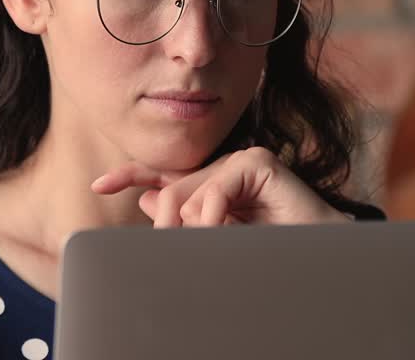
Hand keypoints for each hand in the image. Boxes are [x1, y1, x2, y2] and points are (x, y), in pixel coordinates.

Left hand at [91, 147, 349, 227]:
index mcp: (212, 186)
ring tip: (223, 244)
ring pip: (190, 197)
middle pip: (172, 193)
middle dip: (168, 228)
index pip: (165, 178)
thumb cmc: (273, 248)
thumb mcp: (219, 235)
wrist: (315, 252)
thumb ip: (185, 218)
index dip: (130, 175)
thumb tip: (147, 198)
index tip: (99, 184)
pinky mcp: (256, 161)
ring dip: (200, 230)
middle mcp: (224, 169)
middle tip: (172, 251)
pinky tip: (228, 229)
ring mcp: (240, 161)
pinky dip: (215, 218)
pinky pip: (214, 193)